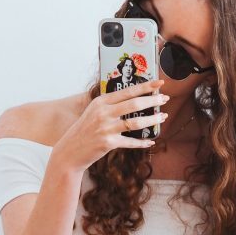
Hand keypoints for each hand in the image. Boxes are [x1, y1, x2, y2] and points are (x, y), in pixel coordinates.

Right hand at [54, 78, 168, 172]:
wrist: (69, 151)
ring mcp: (106, 128)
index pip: (127, 91)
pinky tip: (150, 142)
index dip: (145, 86)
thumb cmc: (85, 130)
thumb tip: (134, 99)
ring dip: (152, 120)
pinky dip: (142, 142)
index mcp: (101, 102)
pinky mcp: (108, 143)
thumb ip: (110, 105)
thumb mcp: (94, 112)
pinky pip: (131, 141)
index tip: (159, 83)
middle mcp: (103, 113)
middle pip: (134, 104)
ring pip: (136, 122)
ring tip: (163, 117)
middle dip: (153, 101)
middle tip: (165, 99)